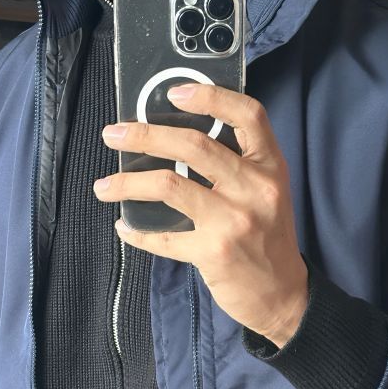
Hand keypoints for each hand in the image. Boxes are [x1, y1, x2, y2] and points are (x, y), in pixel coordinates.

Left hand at [97, 83, 308, 346]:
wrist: (283, 296)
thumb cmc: (269, 238)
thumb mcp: (268, 193)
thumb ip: (236, 165)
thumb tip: (176, 139)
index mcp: (270, 168)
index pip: (248, 115)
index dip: (211, 97)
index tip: (174, 93)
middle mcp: (254, 189)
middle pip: (193, 145)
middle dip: (145, 135)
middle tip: (114, 134)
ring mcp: (233, 221)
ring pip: (168, 185)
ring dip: (127, 182)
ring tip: (103, 185)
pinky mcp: (213, 252)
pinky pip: (164, 237)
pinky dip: (137, 232)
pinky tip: (124, 226)